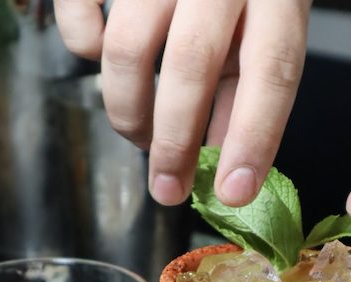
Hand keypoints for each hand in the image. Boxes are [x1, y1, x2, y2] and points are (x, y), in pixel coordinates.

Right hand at [54, 0, 312, 206]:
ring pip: (128, 48)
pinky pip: (77, 14)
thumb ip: (247, 92)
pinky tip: (102, 55)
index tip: (232, 194)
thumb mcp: (264, 26)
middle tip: (167, 189)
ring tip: (140, 132)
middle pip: (191, 64)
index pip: (272, 70)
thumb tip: (224, 165)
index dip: (253, 139)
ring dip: (129, 111)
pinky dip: (83, 46)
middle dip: (173, 143)